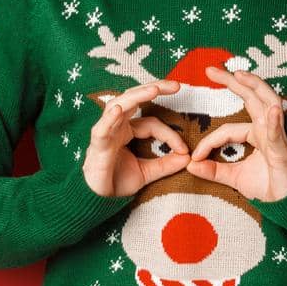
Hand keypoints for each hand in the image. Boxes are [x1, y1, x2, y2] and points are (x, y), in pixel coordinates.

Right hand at [83, 80, 191, 196]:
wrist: (99, 200)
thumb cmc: (117, 182)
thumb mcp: (148, 172)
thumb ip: (166, 164)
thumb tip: (189, 157)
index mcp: (127, 130)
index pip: (152, 123)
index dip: (171, 134)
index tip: (185, 150)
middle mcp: (116, 126)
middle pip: (134, 99)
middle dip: (154, 88)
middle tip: (177, 85)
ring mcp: (106, 132)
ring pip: (119, 105)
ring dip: (137, 96)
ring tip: (154, 90)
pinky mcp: (97, 145)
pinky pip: (102, 128)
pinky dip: (109, 118)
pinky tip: (119, 110)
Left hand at [185, 67, 286, 201]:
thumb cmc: (267, 186)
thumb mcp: (233, 177)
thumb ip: (213, 170)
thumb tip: (189, 165)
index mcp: (256, 133)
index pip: (226, 129)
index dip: (208, 141)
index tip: (193, 157)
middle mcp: (267, 129)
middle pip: (251, 98)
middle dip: (233, 82)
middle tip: (210, 69)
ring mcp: (277, 137)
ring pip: (268, 104)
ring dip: (255, 87)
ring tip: (240, 74)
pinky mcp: (283, 151)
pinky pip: (278, 134)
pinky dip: (276, 122)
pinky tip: (273, 110)